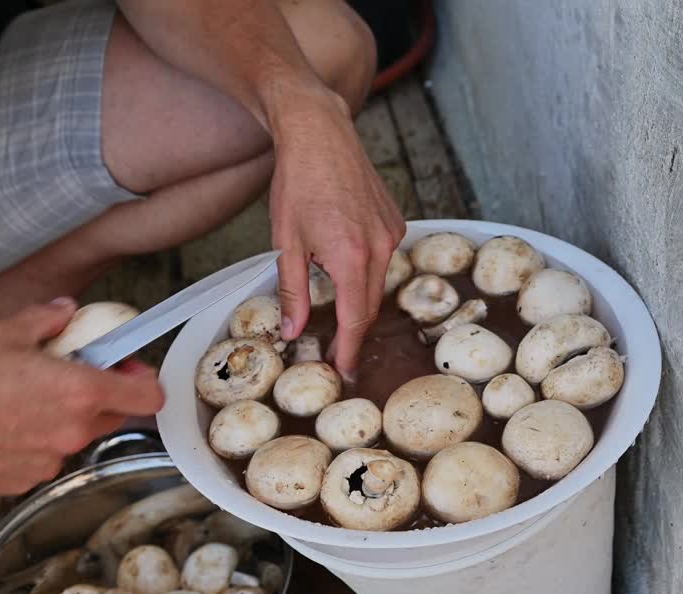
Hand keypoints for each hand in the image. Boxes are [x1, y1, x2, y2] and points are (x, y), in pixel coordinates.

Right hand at [0, 299, 165, 494]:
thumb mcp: (3, 334)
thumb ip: (46, 321)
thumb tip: (64, 312)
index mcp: (80, 393)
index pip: (147, 396)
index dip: (142, 381)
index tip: (127, 369)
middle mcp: (72, 432)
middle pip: (113, 415)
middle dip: (98, 396)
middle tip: (67, 376)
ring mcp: (48, 461)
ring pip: (75, 437)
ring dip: (62, 420)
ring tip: (23, 401)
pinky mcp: (22, 481)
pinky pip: (42, 458)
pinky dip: (33, 443)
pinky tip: (4, 425)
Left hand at [268, 86, 405, 377]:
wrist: (320, 134)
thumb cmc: (297, 182)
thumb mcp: (286, 241)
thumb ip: (293, 291)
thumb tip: (294, 330)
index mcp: (350, 256)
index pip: (356, 318)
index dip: (349, 349)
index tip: (343, 370)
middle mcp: (380, 247)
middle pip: (371, 305)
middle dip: (354, 330)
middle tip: (335, 350)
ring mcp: (392, 233)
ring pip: (379, 281)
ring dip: (360, 297)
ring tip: (337, 304)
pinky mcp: (396, 221)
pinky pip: (384, 257)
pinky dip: (367, 268)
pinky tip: (345, 256)